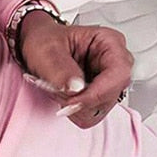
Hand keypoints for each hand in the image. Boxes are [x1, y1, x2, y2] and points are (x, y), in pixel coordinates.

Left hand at [18, 11, 132, 128]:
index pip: (118, 74)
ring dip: (74, 106)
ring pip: (99, 110)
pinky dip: (72, 110)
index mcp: (109, 42)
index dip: (97, 93)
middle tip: (56, 88)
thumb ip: (60, 69)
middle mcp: (113, 64)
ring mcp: (107, 83)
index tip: (72, 100)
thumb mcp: (47, 49)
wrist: (37, 46)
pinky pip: (89, 116)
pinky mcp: (98, 98)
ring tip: (57, 88)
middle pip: (109, 96)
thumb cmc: (44, 40)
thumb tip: (76, 88)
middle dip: (79, 99)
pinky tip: (62, 94)